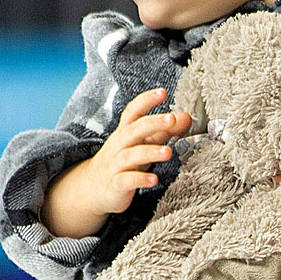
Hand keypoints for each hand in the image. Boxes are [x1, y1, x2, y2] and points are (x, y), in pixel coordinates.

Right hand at [41, 89, 193, 236]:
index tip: (162, 92)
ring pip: (130, 155)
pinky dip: (139, 179)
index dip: (146, 101)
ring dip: (150, 152)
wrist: (94, 188)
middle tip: (171, 118)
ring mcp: (115, 165)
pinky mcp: (115, 185)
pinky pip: (126, 180)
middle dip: (152, 123)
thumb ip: (164, 131)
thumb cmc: (124, 160)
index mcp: (126, 132)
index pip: (133, 112)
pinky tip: (154, 180)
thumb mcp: (142, 143)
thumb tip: (187, 117)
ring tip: (168, 152)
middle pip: (133, 130)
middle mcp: (119, 145)